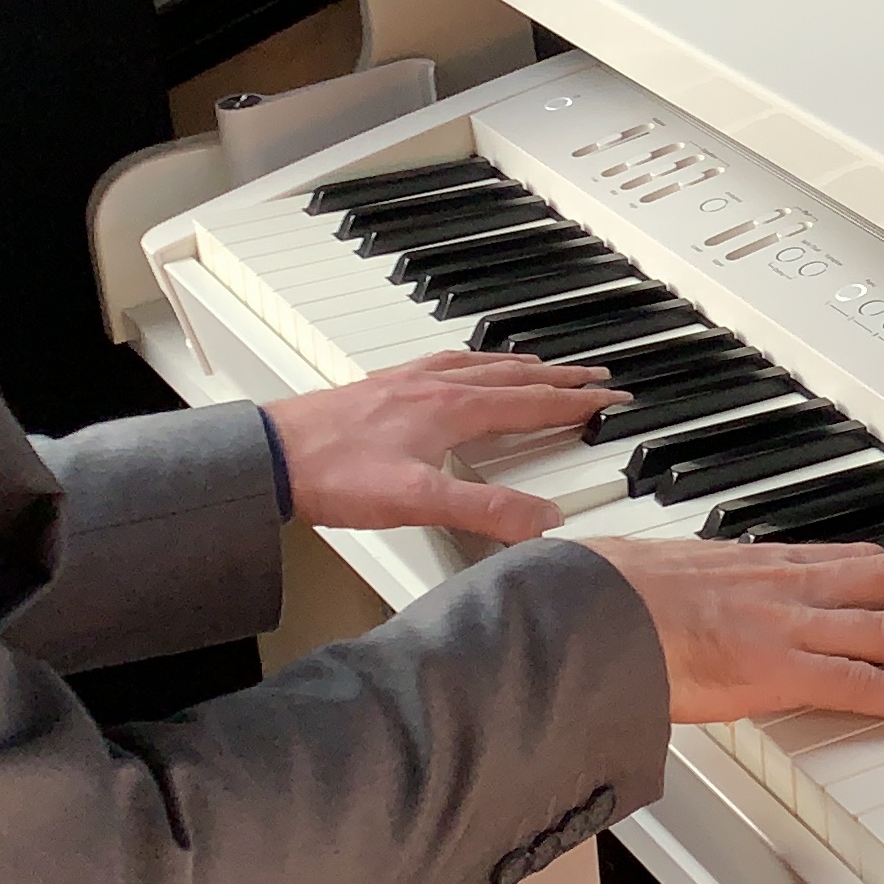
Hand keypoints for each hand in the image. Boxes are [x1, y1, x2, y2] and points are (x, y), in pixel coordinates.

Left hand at [266, 352, 627, 543]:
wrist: (272, 456)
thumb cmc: (335, 475)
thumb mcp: (418, 501)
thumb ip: (484, 509)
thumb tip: (544, 520)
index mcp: (451, 408)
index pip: (531, 402)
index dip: (576, 402)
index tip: (612, 397)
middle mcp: (434, 386)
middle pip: (512, 377)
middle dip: (559, 377)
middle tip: (596, 376)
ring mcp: (406, 383)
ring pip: (478, 366)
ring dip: (519, 366)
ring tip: (542, 365)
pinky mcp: (381, 388)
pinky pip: (442, 364)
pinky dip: (471, 363)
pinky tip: (461, 370)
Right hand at [575, 536, 883, 727]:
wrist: (582, 610)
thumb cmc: (600, 594)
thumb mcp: (653, 571)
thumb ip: (681, 586)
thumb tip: (667, 593)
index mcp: (751, 562)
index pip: (843, 556)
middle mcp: (780, 582)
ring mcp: (784, 624)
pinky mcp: (777, 669)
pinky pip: (862, 681)